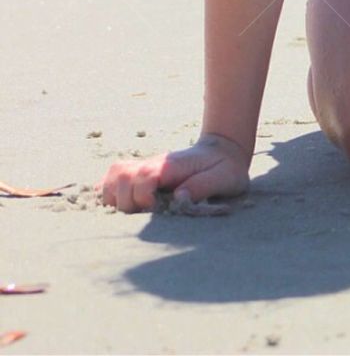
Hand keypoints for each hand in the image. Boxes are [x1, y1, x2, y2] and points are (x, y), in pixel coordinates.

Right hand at [98, 133, 250, 212]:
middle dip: (126, 202)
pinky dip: (110, 191)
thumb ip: (203, 185)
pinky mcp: (142, 174)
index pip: (143, 177)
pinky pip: (114, 176)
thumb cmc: (225, 168)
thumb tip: (179, 196)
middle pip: (121, 178)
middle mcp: (154, 164)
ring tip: (133, 212)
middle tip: (145, 214)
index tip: (156, 210)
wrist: (223, 151)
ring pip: (114, 175)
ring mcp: (146, 167)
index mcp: (172, 166)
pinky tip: (120, 205)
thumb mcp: (225, 177)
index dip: (143, 197)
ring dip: (115, 197)